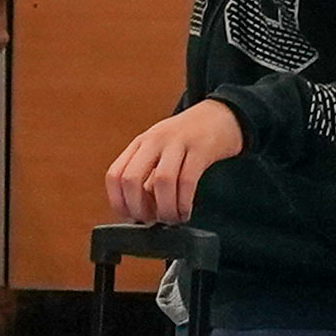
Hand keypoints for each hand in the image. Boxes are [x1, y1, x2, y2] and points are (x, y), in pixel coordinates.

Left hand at [104, 97, 244, 226]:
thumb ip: (149, 178)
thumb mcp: (161, 152)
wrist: (221, 115)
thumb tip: (140, 212)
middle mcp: (154, 140)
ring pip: (162, 181)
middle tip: (151, 220)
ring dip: (165, 209)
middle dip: (138, 208)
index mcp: (140, 143)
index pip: (115, 175)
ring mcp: (177, 142)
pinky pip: (188, 180)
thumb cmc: (189, 139)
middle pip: (131, 179)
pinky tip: (185, 212)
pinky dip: (183, 203)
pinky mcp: (201, 148)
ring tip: (172, 219)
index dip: (119, 202)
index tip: (131, 217)